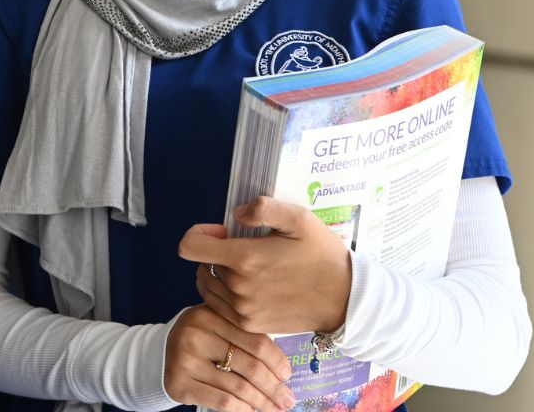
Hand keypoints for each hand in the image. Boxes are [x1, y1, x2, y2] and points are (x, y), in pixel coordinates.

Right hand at [164, 304, 294, 411]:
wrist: (157, 355)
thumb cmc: (199, 341)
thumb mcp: (215, 326)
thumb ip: (241, 334)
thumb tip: (282, 367)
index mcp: (210, 314)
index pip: (254, 338)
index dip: (276, 359)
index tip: (288, 374)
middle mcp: (196, 334)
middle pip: (249, 365)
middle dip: (274, 387)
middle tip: (288, 399)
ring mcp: (185, 359)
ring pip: (238, 386)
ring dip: (263, 402)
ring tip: (277, 409)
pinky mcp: (180, 384)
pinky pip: (222, 401)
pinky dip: (242, 409)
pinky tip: (252, 411)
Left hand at [179, 196, 351, 334]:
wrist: (345, 299)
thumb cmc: (321, 254)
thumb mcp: (298, 218)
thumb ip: (263, 208)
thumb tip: (236, 214)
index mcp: (245, 259)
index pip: (189, 247)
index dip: (200, 233)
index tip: (223, 232)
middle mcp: (238, 288)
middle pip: (201, 264)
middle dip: (215, 252)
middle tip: (244, 248)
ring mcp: (243, 311)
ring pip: (208, 285)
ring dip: (218, 273)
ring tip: (248, 268)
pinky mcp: (250, 326)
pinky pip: (219, 306)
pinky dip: (225, 293)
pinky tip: (249, 285)